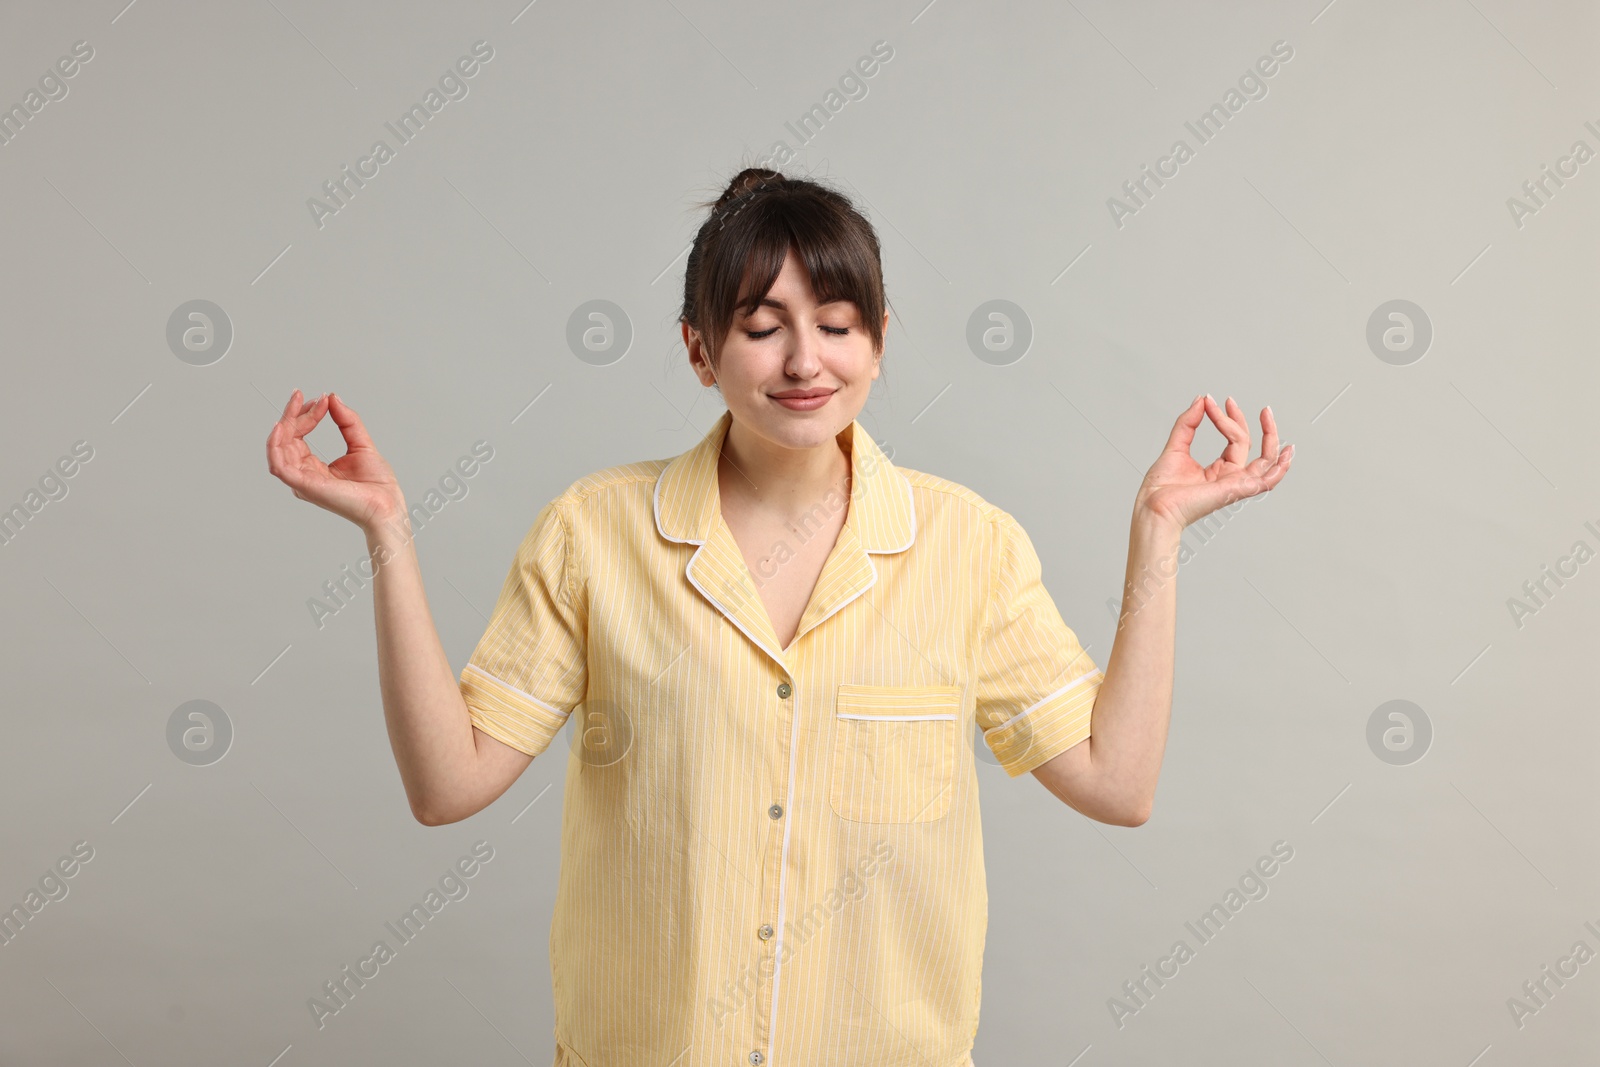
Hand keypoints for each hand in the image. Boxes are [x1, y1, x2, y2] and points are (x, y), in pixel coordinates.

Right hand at [266, 390, 403, 530]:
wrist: (387, 505)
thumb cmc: (377, 484)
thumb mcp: (361, 444)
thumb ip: (347, 422)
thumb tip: (333, 398)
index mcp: (313, 467)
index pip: (297, 437)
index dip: (305, 415)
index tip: (321, 399)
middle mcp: (304, 475)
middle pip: (285, 440)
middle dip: (293, 415)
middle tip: (304, 396)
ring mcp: (303, 482)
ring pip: (278, 449)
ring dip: (285, 424)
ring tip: (297, 404)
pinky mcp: (306, 486)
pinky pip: (279, 466)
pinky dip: (276, 445)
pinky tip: (282, 426)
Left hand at [1133, 394, 1292, 531]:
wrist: (1153, 507)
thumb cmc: (1160, 489)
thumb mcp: (1175, 447)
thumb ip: (1188, 424)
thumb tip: (1201, 401)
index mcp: (1217, 471)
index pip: (1232, 440)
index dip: (1223, 417)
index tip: (1209, 401)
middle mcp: (1229, 478)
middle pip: (1247, 444)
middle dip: (1242, 420)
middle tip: (1231, 401)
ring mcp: (1234, 484)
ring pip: (1265, 460)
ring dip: (1271, 436)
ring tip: (1266, 414)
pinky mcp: (1236, 490)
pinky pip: (1267, 481)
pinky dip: (1280, 468)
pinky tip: (1287, 452)